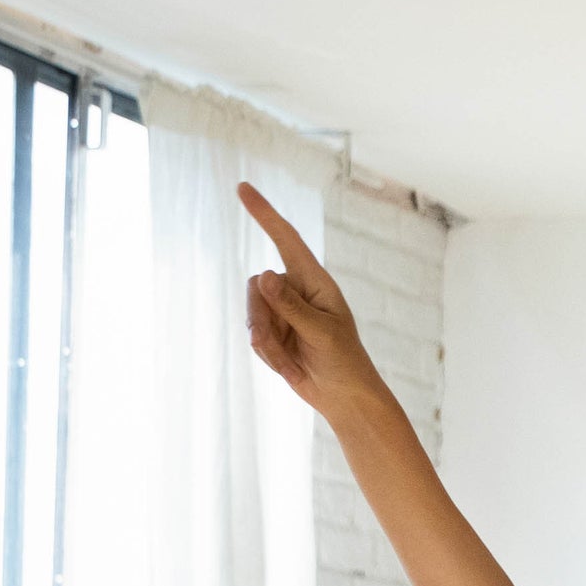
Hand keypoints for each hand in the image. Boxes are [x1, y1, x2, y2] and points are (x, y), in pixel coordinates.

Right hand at [238, 182, 389, 421]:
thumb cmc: (343, 361)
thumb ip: (290, 305)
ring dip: (267, 343)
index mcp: (315, 281)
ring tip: (291, 363)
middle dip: (261, 318)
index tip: (242, 188)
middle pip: (255, 287)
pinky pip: (254, 336)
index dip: (264, 213)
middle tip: (274, 344)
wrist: (343, 397)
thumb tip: (263, 274)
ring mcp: (282, 311)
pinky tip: (291, 368)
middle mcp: (296, 290)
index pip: (285, 239)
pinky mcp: (274, 332)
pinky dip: (269, 356)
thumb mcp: (320, 332)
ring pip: (251, 314)